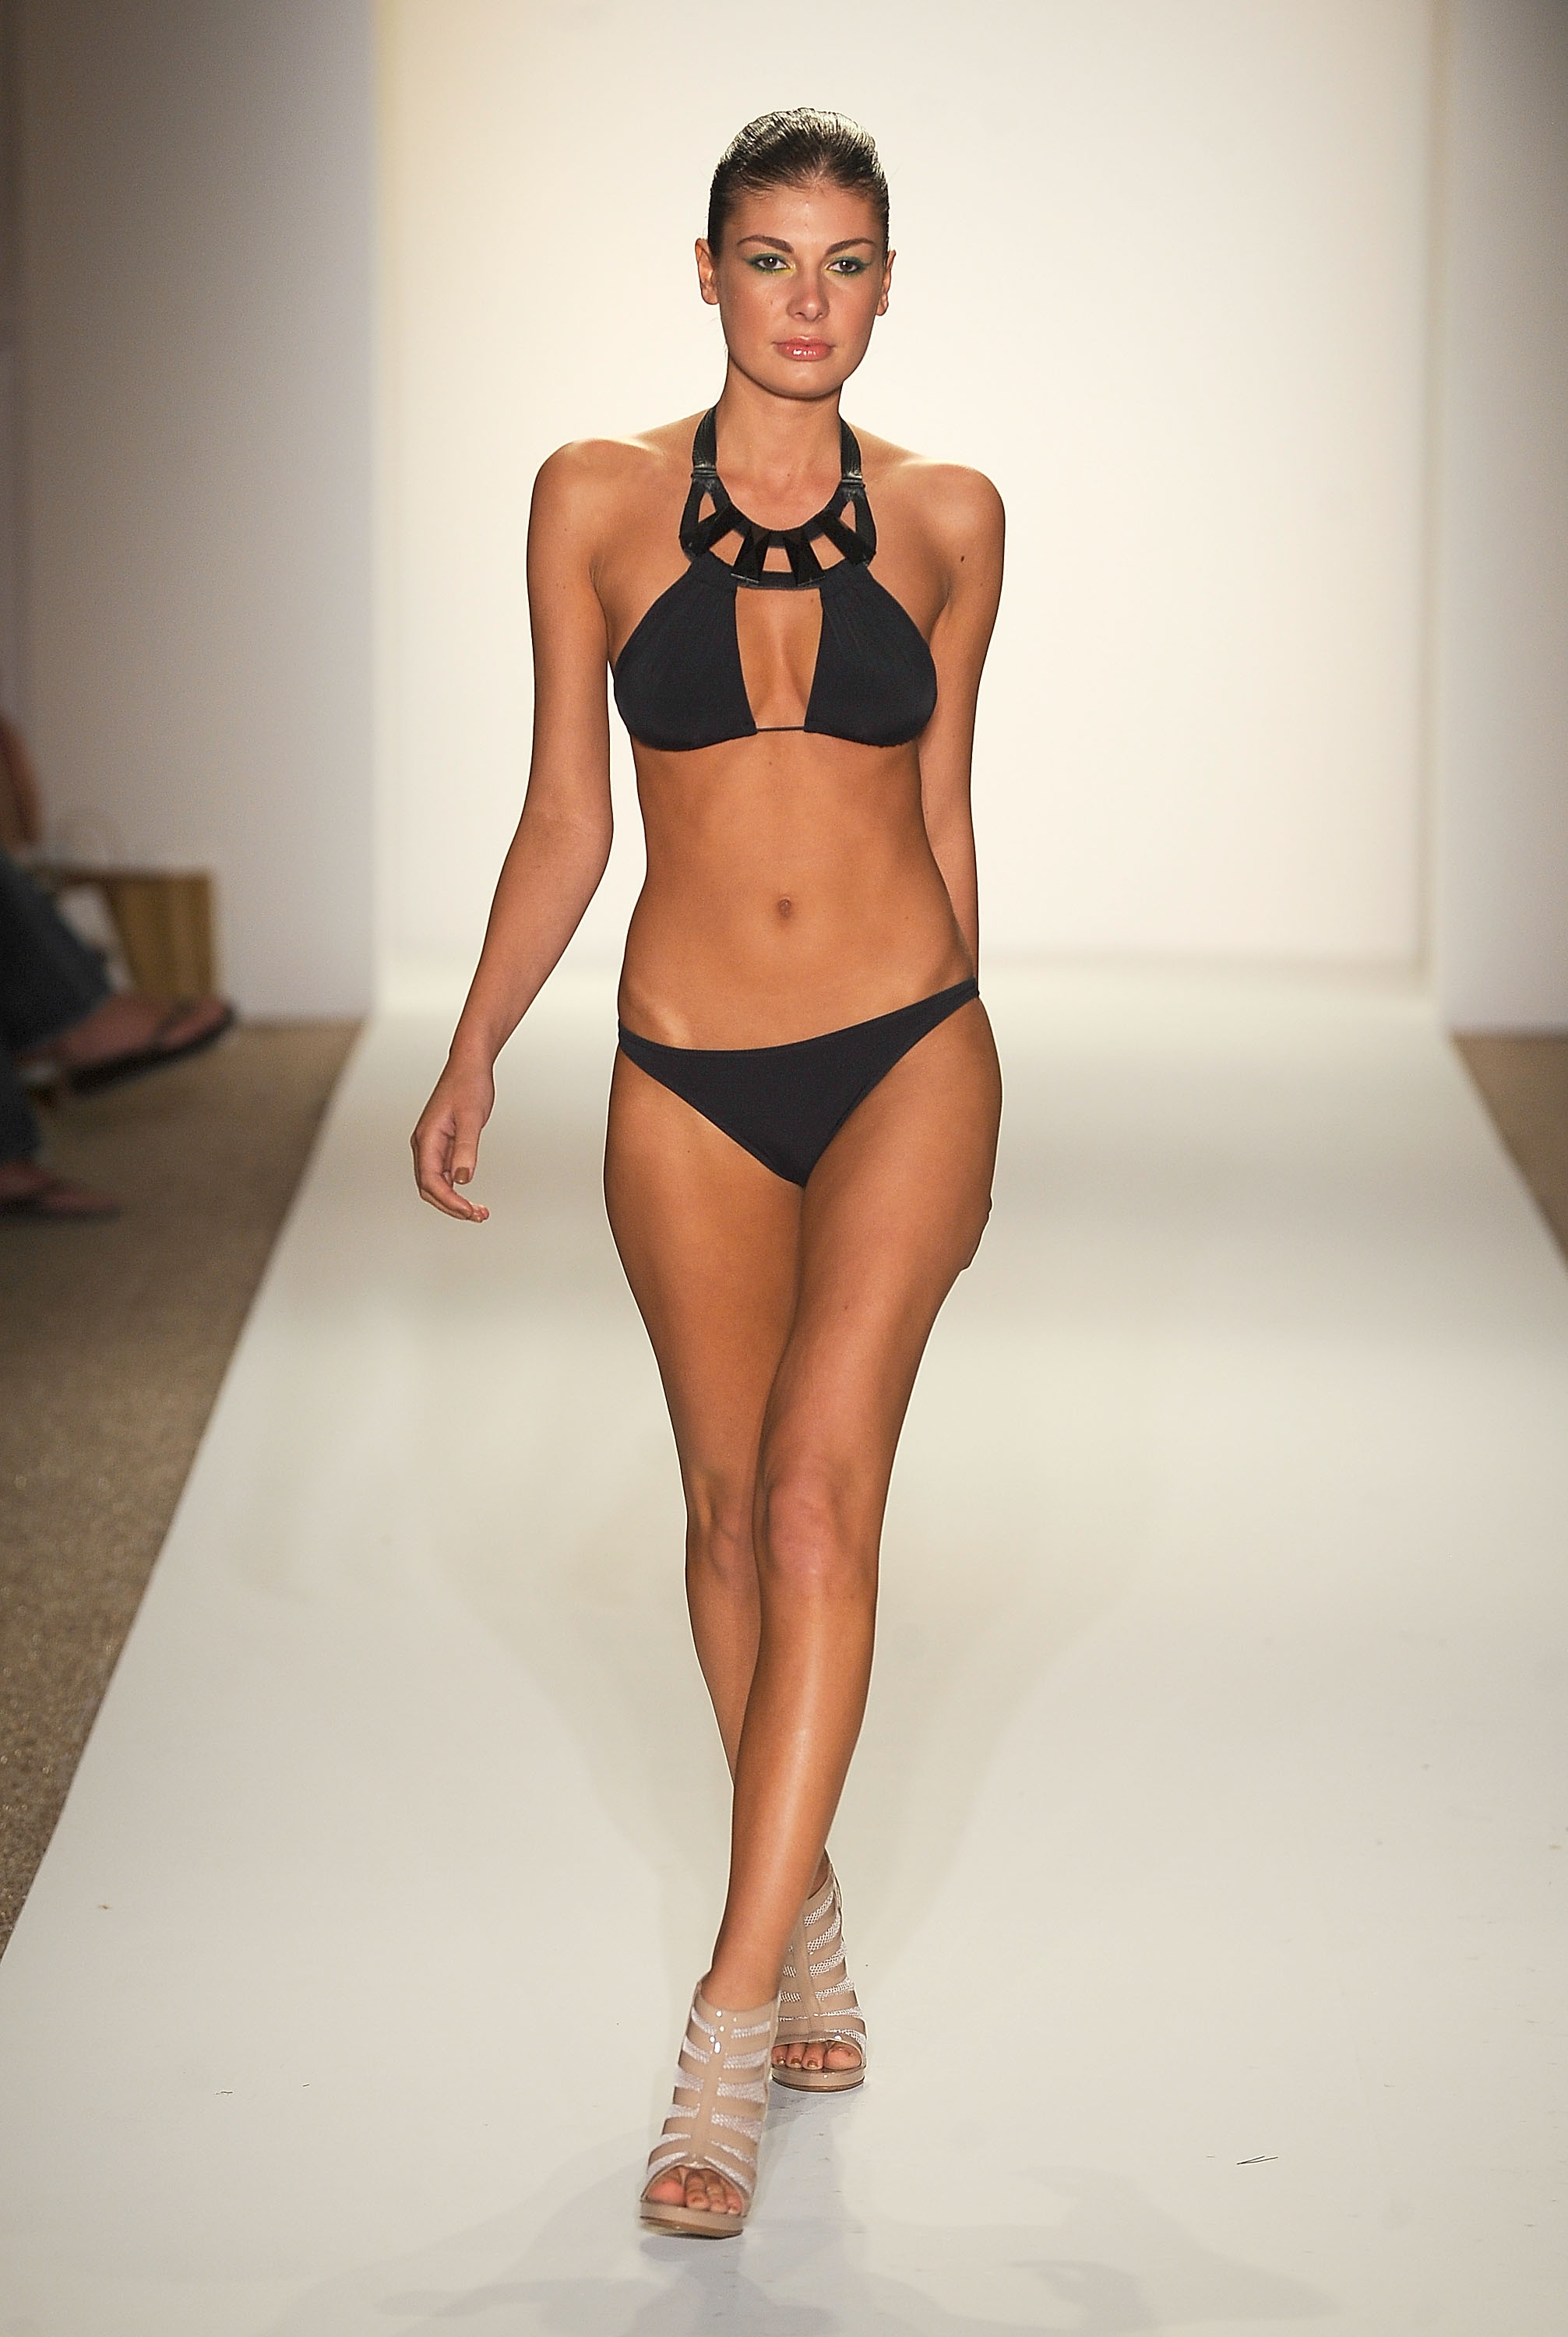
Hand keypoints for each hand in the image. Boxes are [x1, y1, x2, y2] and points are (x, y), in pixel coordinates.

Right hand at [411, 1059, 494, 1221]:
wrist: (469, 1065)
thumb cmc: (469, 1085)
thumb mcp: (472, 1118)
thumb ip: (466, 1150)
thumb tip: (462, 1179)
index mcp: (427, 1139)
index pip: (430, 1181)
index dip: (449, 1201)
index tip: (469, 1211)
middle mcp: (425, 1144)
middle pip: (429, 1188)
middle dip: (451, 1206)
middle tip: (477, 1215)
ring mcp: (432, 1145)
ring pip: (436, 1183)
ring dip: (454, 1200)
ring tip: (478, 1211)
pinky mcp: (442, 1143)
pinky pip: (443, 1173)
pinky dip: (456, 1187)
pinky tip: (470, 1195)